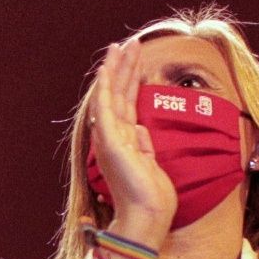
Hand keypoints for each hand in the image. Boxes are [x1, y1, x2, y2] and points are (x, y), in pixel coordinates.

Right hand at [88, 38, 175, 243]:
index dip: (128, 81)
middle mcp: (111, 138)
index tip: (134, 61)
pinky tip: (109, 66)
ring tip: (122, 45)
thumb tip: (141, 129)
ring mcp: (109, 139)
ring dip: (117, 68)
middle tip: (128, 43)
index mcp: (122, 143)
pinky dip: (106, 85)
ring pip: (112, 95)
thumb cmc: (152, 197)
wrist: (147, 215)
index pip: (124, 105)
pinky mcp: (110, 140)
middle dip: (123, 68)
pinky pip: (106, 106)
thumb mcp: (151, 164)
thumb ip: (144, 145)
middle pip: (117, 95)